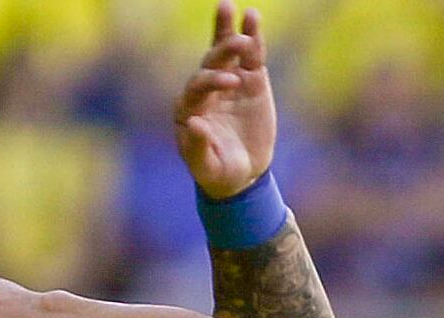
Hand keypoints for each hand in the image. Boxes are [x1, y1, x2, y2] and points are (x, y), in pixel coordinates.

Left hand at [175, 3, 276, 201]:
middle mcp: (206, 89)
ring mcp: (230, 82)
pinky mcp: (251, 82)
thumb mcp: (205, 166)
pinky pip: (251, 58)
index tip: (231, 84)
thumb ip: (197, 146)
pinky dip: (254, 39)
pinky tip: (253, 18)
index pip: (198, 85)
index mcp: (189, 106)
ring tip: (245, 15)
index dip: (212, 81)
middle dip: (224, 51)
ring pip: (228, 53)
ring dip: (233, 33)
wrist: (240, 175)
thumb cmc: (216, 171)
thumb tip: (194, 123)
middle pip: (211, 62)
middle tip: (237, 43)